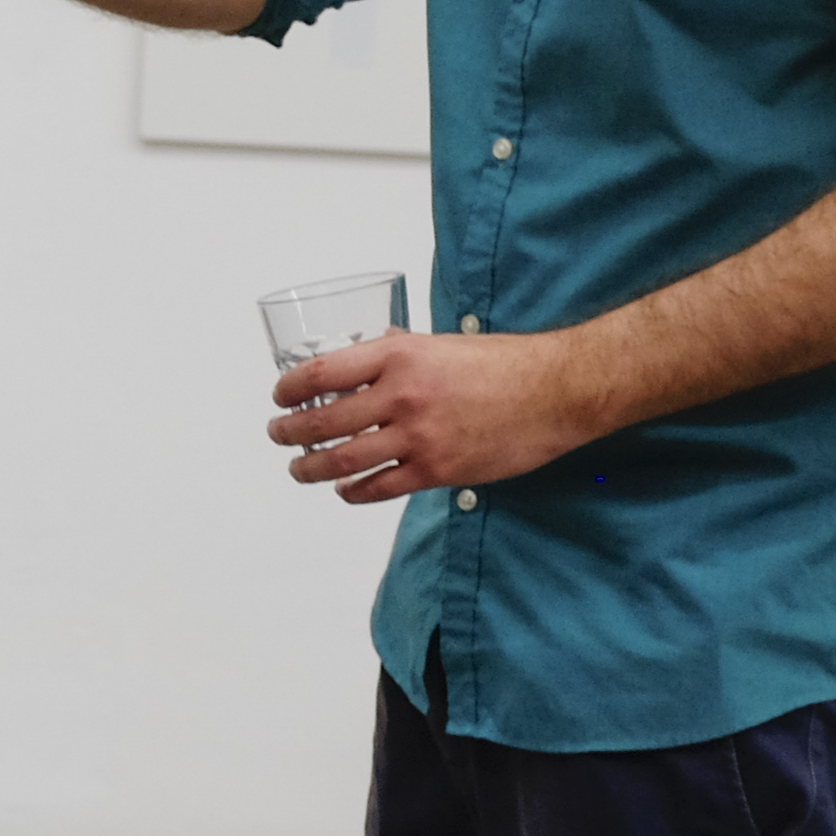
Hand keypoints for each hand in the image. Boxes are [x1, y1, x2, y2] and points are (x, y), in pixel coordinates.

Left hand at [268, 330, 603, 502]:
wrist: (556, 391)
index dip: (288, 389)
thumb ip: (399, 352)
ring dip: (310, 468)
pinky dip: (352, 492)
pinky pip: (378, 488)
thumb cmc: (505, 364)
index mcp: (398, 355)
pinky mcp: (436, 470)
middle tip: (279, 435)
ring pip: (341, 460)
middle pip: (321, 421)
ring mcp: (418, 436)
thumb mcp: (441, 343)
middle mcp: (401, 395)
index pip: (320, 373)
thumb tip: (366, 354)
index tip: (279, 397)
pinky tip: (345, 490)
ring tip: (299, 468)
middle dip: (289, 432)